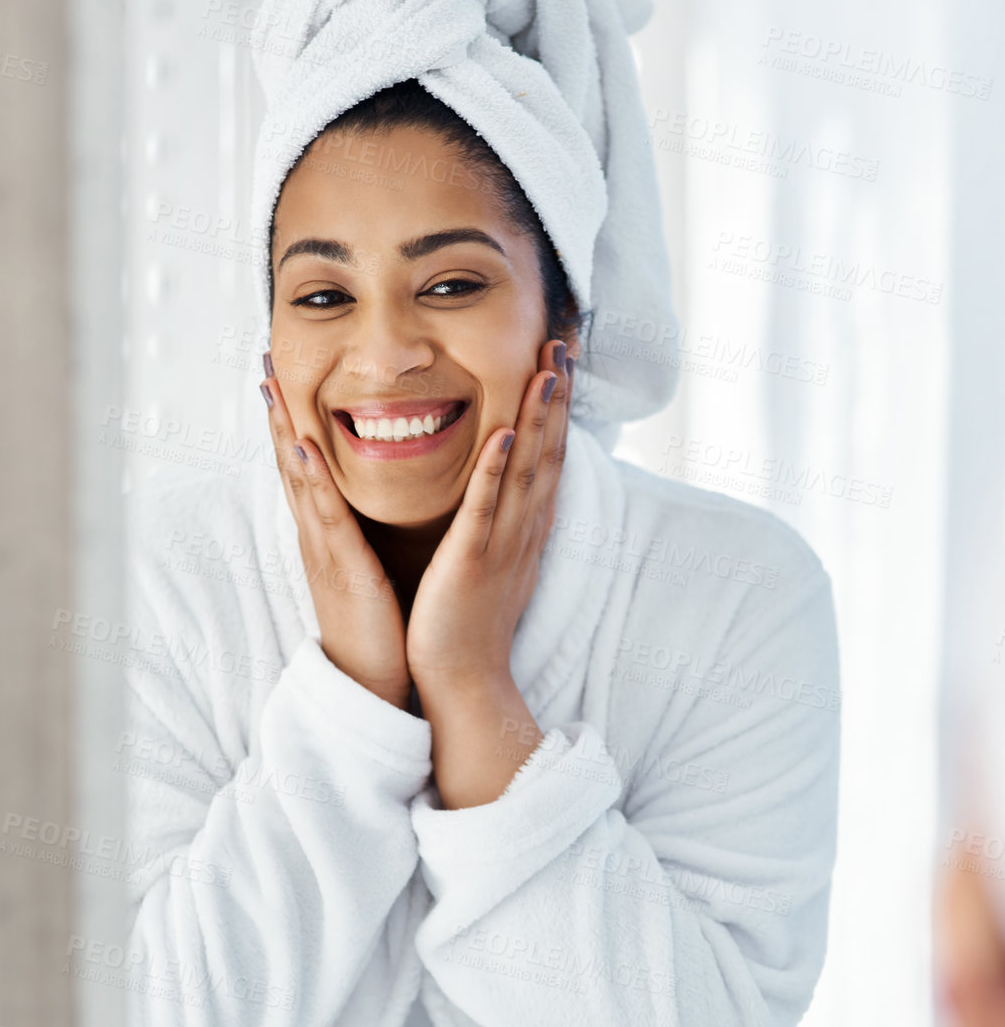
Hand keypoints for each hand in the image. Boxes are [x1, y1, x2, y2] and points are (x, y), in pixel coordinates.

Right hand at [260, 365, 410, 709]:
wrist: (370, 681)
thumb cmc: (377, 628)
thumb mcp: (366, 569)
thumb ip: (360, 536)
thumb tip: (361, 506)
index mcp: (326, 534)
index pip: (304, 467)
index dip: (290, 421)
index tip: (282, 377)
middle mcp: (316, 534)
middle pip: (290, 461)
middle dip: (277, 411)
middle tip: (264, 360)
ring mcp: (322, 548)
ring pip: (298, 478)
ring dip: (283, 428)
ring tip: (272, 384)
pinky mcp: (340, 565)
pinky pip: (324, 513)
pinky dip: (310, 477)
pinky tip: (302, 444)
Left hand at [406, 339, 570, 695]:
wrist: (464, 682)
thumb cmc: (467, 623)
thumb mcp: (493, 561)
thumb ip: (500, 522)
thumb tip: (504, 489)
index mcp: (525, 530)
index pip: (548, 458)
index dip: (557, 410)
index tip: (560, 362)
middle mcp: (522, 531)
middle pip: (547, 453)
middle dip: (555, 399)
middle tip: (562, 345)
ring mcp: (500, 545)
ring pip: (525, 471)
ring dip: (536, 419)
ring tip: (545, 371)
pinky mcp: (470, 563)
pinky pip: (484, 509)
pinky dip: (494, 470)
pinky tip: (500, 433)